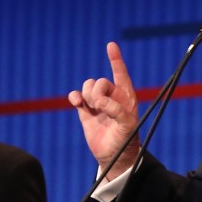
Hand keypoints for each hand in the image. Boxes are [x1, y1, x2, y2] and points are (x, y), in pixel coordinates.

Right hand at [68, 42, 139, 178]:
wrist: (113, 156)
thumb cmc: (125, 140)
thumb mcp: (127, 125)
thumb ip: (116, 110)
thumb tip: (100, 102)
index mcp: (126, 96)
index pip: (120, 73)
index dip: (116, 59)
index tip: (111, 45)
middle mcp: (112, 96)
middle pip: (100, 81)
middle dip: (97, 91)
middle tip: (99, 107)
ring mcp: (98, 103)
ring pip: (88, 86)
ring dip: (87, 95)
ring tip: (92, 109)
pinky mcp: (86, 110)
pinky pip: (77, 96)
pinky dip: (75, 97)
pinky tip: (76, 103)